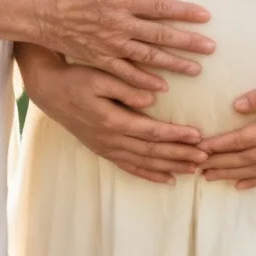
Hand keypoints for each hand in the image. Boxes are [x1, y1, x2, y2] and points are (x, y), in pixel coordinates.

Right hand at [20, 47, 207, 183]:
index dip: (176, 136)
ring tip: (193, 170)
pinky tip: (167, 179)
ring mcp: (106, 148)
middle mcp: (111, 139)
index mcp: (112, 120)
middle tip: (205, 158)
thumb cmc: (76, 79)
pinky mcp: (102, 150)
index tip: (198, 137)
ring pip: (144, 163)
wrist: (50, 91)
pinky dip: (149, 174)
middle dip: (180, 155)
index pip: (152, 132)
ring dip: (170, 166)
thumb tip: (152, 98)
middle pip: (152, 152)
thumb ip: (126, 87)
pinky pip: (129, 167)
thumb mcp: (99, 76)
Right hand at [38, 0, 215, 89]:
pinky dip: (145, 82)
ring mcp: (110, 45)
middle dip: (188, 42)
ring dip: (174, 64)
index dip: (184, 11)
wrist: (38, 12)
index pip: (160, 6)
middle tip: (212, 47)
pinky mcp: (100, 60)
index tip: (206, 16)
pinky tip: (162, 89)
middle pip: (160, 35)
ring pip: (148, 57)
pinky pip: (126, 74)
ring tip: (197, 70)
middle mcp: (119, 25)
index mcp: (121, 0)